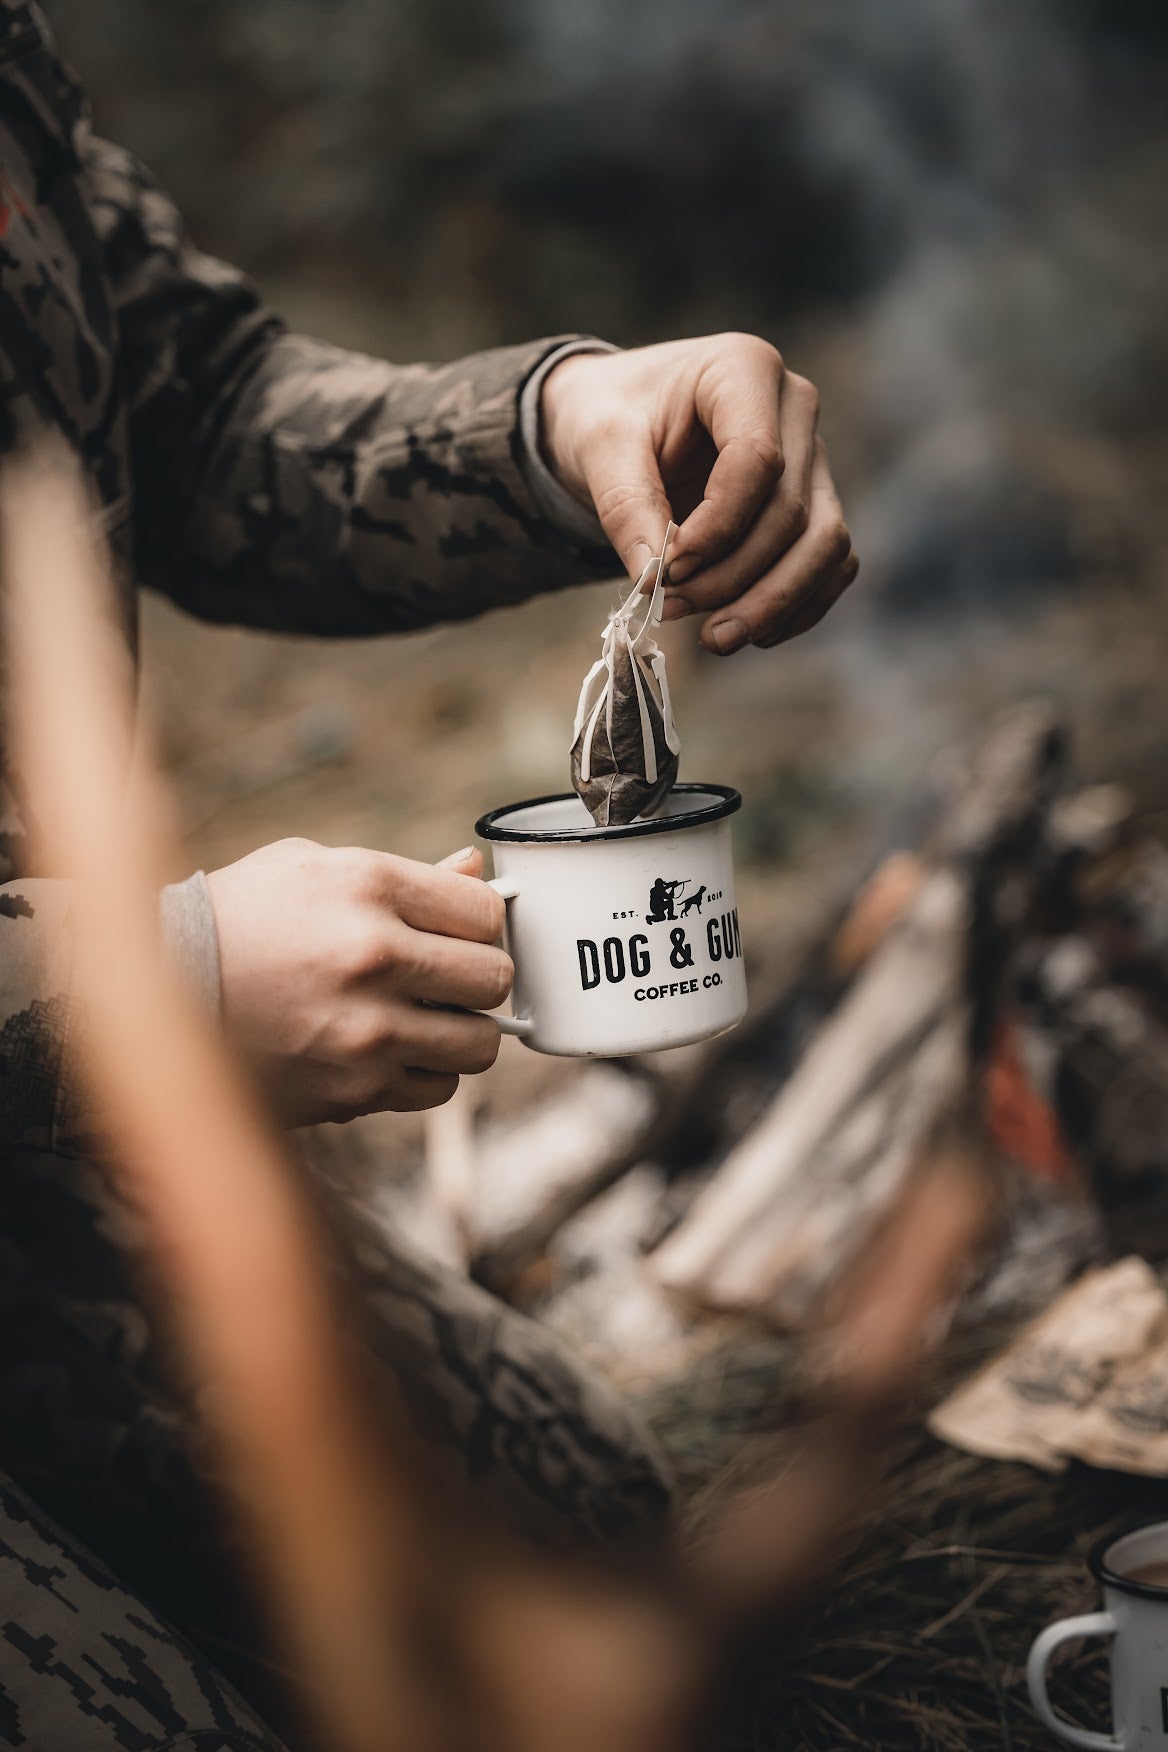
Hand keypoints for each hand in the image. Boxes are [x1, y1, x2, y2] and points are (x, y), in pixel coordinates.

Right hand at [206, 841, 509, 1125]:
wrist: (159, 992)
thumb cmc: (240, 918)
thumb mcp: (312, 866)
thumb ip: (405, 874)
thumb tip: (473, 870)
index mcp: (368, 886)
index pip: (487, 912)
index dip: (481, 922)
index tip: (459, 930)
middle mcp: (374, 956)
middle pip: (495, 977)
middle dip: (478, 975)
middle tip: (448, 976)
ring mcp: (366, 1030)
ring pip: (480, 1042)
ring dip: (462, 1030)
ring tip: (426, 1017)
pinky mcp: (352, 1089)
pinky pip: (436, 1087)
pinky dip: (425, 1071)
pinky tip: (392, 1049)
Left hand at [539, 334, 857, 653]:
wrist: (622, 419)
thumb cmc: (611, 416)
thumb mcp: (600, 446)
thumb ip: (624, 505)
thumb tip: (653, 579)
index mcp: (745, 369)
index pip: (757, 460)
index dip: (716, 529)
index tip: (666, 570)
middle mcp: (795, 408)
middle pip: (791, 511)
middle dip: (731, 576)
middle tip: (671, 608)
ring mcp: (813, 458)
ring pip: (825, 543)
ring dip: (774, 602)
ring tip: (715, 639)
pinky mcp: (816, 503)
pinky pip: (831, 564)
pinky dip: (798, 606)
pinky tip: (751, 633)